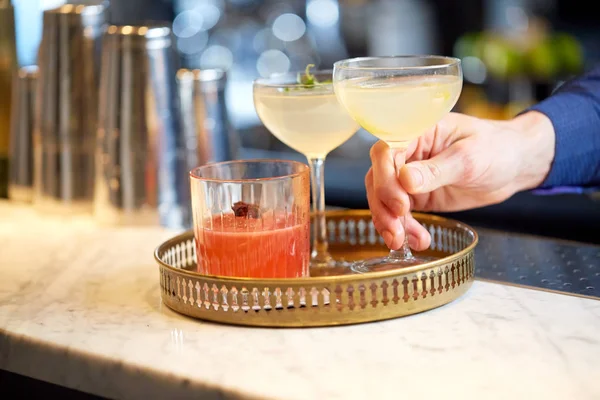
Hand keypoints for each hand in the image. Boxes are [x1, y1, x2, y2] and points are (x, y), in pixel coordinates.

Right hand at [365, 111, 554, 250]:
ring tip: (403, 242)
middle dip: (383, 206)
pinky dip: (403, 229)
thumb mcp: (470, 158)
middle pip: (378, 177)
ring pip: (383, 199)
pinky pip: (399, 214)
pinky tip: (416, 241)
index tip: (401, 204)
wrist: (514, 166)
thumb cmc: (496, 148)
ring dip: (390, 222)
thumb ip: (437, 170)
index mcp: (417, 131)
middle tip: (397, 230)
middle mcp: (408, 152)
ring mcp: (408, 176)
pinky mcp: (415, 197)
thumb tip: (405, 180)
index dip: (386, 178)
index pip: (386, 151)